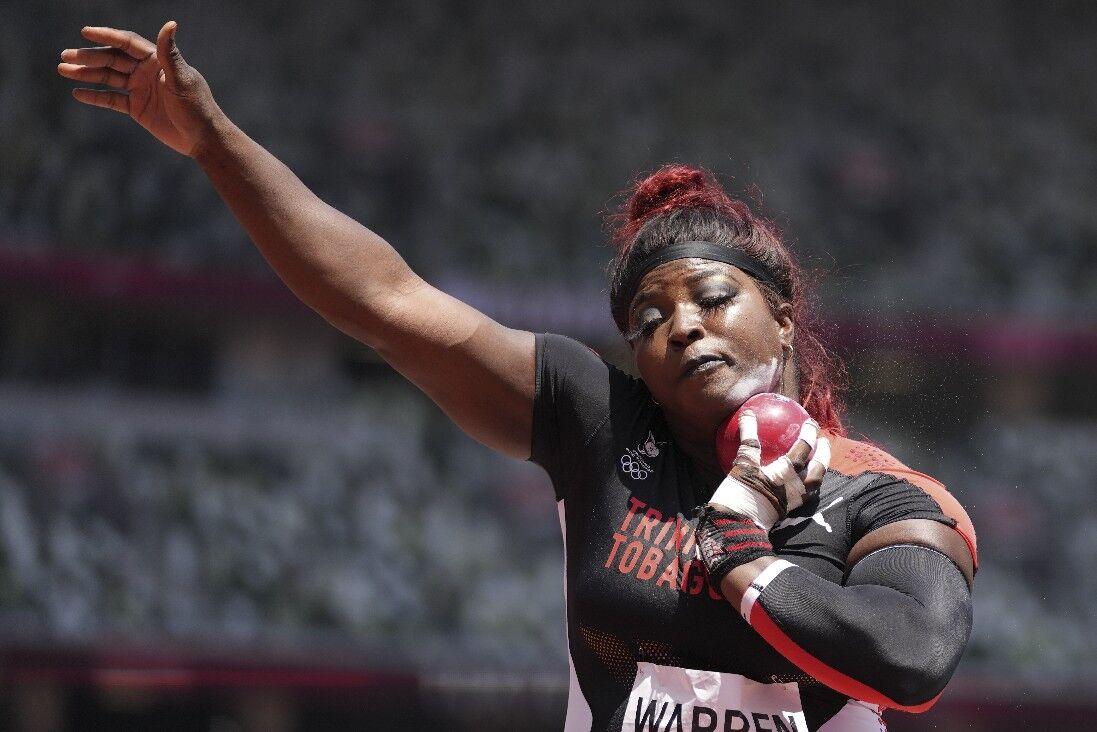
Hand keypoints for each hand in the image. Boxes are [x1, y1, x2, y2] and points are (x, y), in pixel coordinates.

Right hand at [58, 21, 223, 155]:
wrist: (203, 139)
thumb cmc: (197, 107)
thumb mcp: (182, 80)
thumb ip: (169, 54)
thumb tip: (170, 24)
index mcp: (157, 60)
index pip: (127, 43)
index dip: (107, 36)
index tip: (86, 32)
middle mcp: (146, 71)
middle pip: (112, 59)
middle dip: (89, 57)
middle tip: (65, 56)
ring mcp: (140, 89)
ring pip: (108, 77)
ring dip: (86, 74)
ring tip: (62, 69)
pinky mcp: (137, 108)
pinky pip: (112, 100)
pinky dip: (95, 96)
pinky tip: (77, 93)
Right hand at [709, 410, 830, 527]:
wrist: (736, 527)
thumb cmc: (738, 494)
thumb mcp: (741, 464)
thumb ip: (748, 438)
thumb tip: (748, 413)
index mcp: (785, 474)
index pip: (802, 450)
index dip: (808, 434)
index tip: (810, 422)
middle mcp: (794, 488)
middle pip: (817, 469)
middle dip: (823, 453)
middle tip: (824, 440)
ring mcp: (793, 501)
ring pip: (814, 484)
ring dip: (820, 469)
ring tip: (820, 458)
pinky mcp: (787, 510)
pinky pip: (805, 495)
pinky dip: (808, 484)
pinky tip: (803, 478)